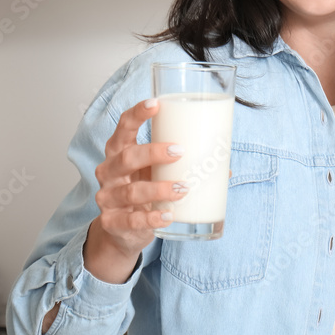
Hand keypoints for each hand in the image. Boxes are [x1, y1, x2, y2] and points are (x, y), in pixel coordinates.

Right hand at [85, 98, 186, 281]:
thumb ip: (181, 165)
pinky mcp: (112, 222)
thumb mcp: (156, 173)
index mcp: (119, 151)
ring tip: (183, 188)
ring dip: (159, 189)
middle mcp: (109, 171)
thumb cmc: (144, 190)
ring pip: (131, 191)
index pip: (123, 127)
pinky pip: (131, 220)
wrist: (122, 230)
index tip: (156, 103)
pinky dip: (152, 218)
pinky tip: (169, 216)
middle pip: (126, 157)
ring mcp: (108, 198)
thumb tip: (226, 167)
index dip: (137, 114)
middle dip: (153, 152)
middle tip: (180, 151)